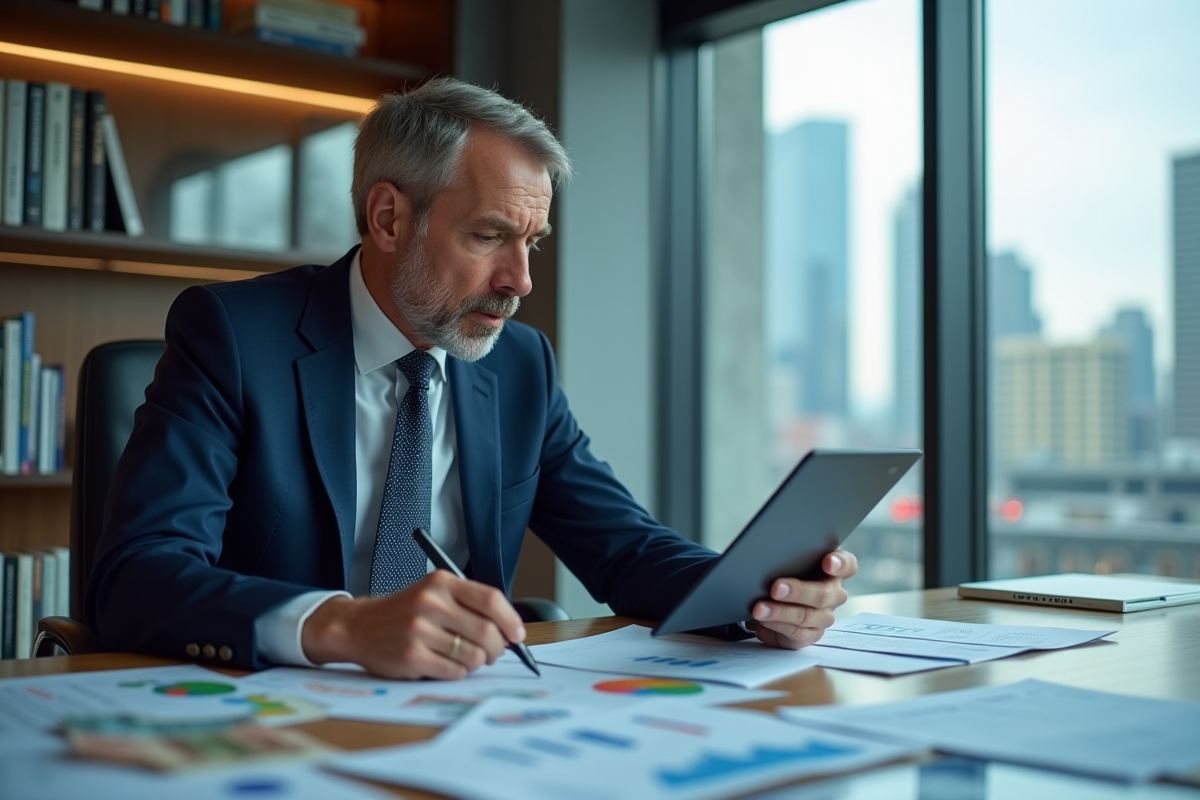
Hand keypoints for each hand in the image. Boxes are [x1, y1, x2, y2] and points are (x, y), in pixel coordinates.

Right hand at [300, 571, 526, 679]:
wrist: (358, 627)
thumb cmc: (404, 613)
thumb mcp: (434, 594)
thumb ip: (469, 605)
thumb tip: (509, 630)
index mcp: (441, 583)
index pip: (491, 599)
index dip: (510, 620)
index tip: (517, 634)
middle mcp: (430, 603)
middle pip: (487, 631)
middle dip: (497, 648)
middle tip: (492, 653)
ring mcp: (419, 630)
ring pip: (473, 655)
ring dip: (475, 662)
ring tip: (461, 657)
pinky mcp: (412, 657)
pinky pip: (455, 672)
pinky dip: (456, 672)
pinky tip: (443, 664)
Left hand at [749, 550, 856, 649]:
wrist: (775, 600)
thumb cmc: (786, 573)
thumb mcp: (790, 561)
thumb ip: (790, 556)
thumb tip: (767, 551)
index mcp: (834, 572)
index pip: (847, 565)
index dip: (839, 564)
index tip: (827, 561)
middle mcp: (833, 595)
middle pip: (823, 594)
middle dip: (798, 591)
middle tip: (776, 588)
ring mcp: (823, 617)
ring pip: (806, 616)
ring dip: (780, 612)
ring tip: (759, 608)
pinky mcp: (810, 635)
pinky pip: (796, 633)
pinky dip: (777, 626)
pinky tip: (763, 621)